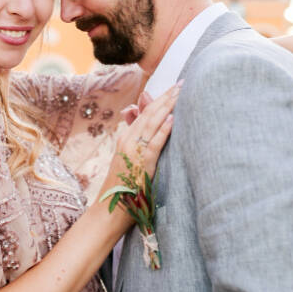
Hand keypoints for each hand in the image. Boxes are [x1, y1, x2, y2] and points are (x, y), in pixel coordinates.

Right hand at [99, 83, 178, 200]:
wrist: (110, 207)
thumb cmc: (122, 186)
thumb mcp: (128, 159)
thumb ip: (135, 140)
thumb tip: (139, 120)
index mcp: (125, 138)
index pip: (144, 113)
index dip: (159, 99)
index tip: (174, 88)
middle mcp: (128, 141)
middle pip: (149, 114)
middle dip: (166, 97)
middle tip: (182, 84)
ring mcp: (134, 151)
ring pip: (152, 123)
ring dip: (167, 107)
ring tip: (180, 93)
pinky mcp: (141, 164)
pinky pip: (154, 143)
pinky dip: (163, 130)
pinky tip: (172, 119)